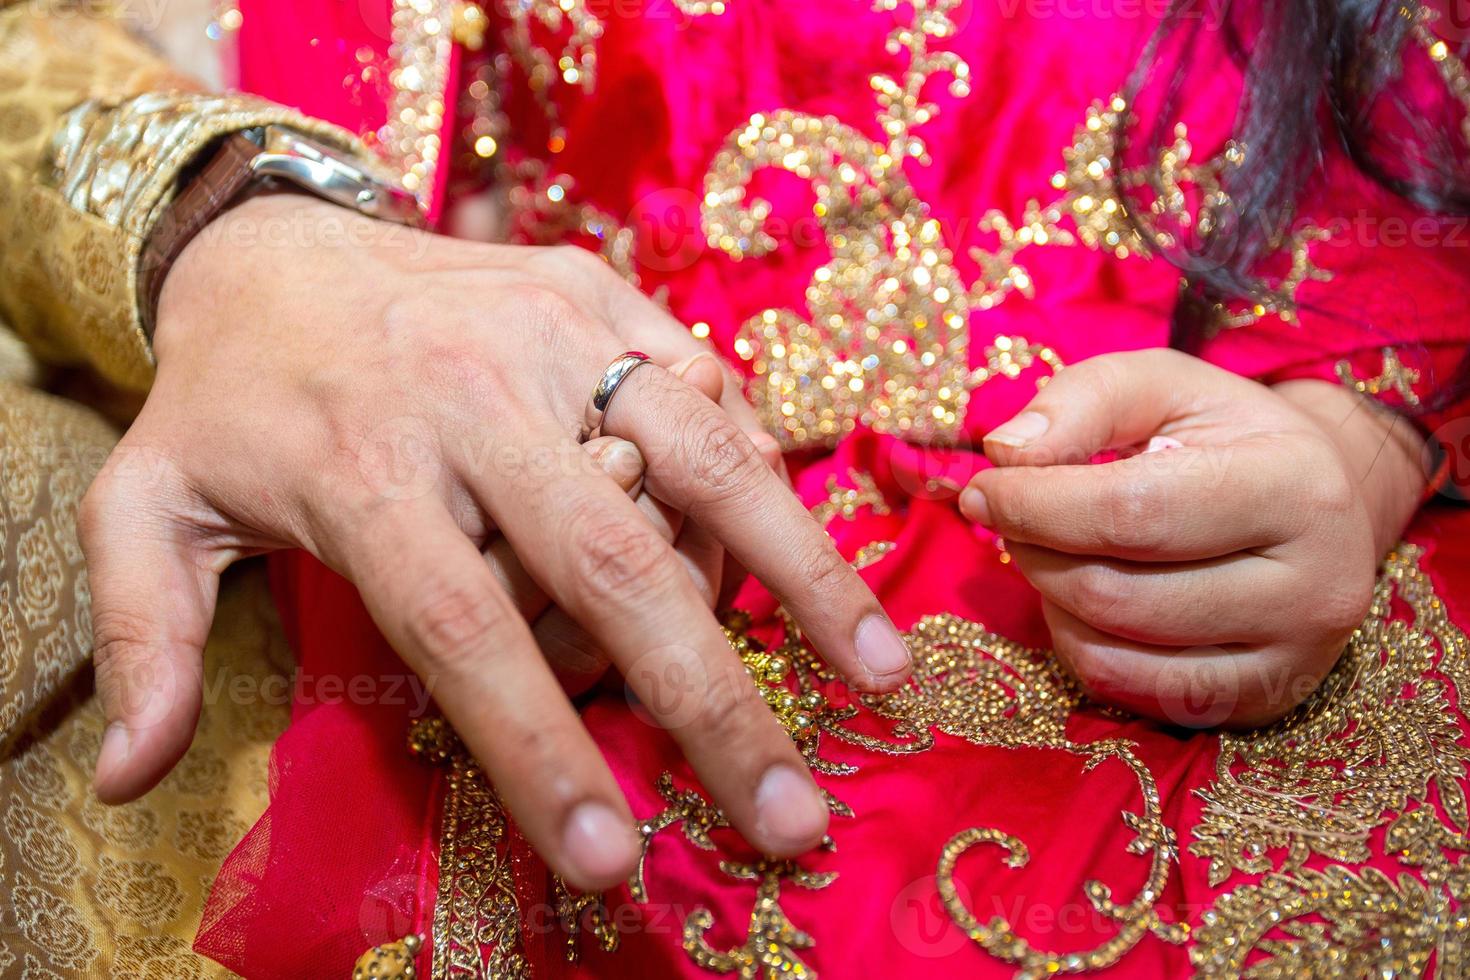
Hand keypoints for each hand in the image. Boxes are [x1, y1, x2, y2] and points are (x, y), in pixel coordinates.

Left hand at [81, 194, 911, 887]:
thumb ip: (148, 636)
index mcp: (363, 469)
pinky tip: (803, 564)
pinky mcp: (604, 293)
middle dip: (713, 701)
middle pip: (614, 562)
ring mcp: (553, 331)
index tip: (613, 856)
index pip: (466, 628)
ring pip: (701, 459)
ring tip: (880, 674)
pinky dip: (761, 482)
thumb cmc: (230, 399)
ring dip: (800, 573)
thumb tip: (133, 782)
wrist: (279, 242)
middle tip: (790, 814)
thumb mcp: (148, 505)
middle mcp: (473, 398)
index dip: (543, 746)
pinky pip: (710, 394)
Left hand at [960, 348, 1425, 726]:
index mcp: (1296, 486)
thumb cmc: (1225, 435)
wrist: (1322, 503)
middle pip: (1114, 593)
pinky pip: (1136, 697)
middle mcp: (1315, 584)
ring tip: (1053, 554)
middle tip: (1012, 520)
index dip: (1034, 505)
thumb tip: (1006, 453)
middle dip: (1035, 553)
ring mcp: (1294, 657)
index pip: (1130, 512)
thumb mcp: (1162, 385)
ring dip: (1052, 602)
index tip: (982, 489)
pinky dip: (1083, 651)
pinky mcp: (1265, 701)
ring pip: (1116, 652)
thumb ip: (1083, 401)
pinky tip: (1082, 606)